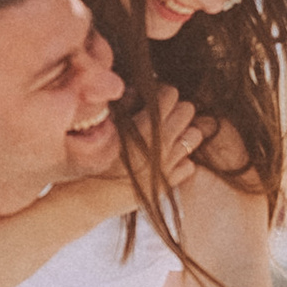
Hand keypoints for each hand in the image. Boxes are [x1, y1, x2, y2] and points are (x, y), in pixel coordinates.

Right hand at [62, 83, 207, 213]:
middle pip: (188, 110)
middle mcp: (164, 140)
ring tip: (166, 138)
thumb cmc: (92, 156)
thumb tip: (135, 90)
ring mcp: (170, 162)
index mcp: (148, 122)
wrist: (90, 196)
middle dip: (175, 109)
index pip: (171, 93)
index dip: (160, 93)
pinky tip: (163, 162)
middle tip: (160, 116)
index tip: (151, 99)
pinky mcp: (170, 182)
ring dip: (183, 133)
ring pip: (195, 135)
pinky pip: (189, 165)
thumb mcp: (104, 123)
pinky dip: (180, 161)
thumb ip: (124, 103)